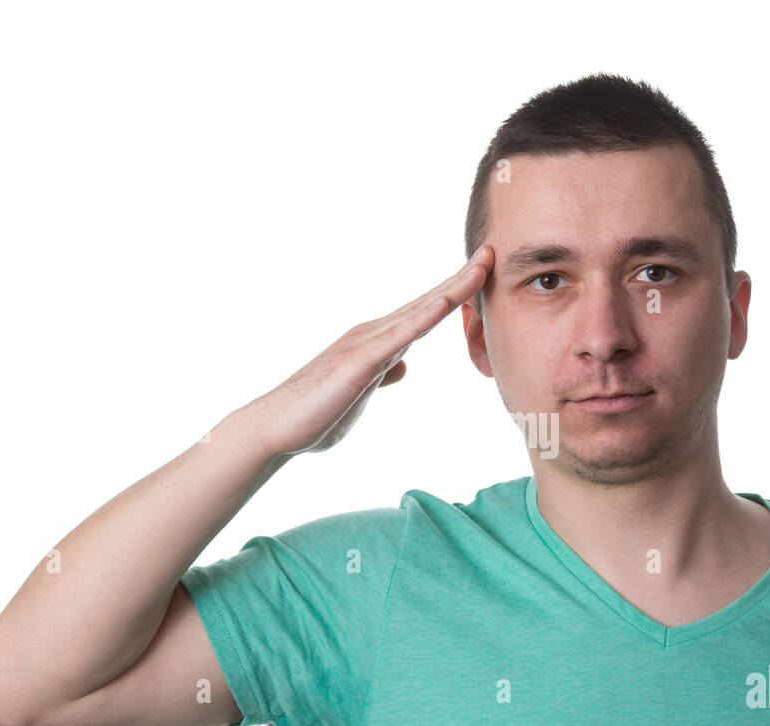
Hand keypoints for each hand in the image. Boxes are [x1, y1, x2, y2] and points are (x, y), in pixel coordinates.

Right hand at [251, 245, 493, 457]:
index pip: (425, 312)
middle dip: (462, 278)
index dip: (456, 292)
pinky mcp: (358, 363)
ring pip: (418, 312)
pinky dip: (423, 318)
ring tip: (481, 265)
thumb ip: (381, 375)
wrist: (275, 430)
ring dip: (452, 288)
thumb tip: (402, 366)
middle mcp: (372, 334)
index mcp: (378, 342)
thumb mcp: (361, 392)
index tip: (484, 272)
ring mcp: (365, 345)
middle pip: (427, 302)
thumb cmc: (315, 414)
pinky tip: (445, 302)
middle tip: (493, 252)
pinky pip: (397, 337)